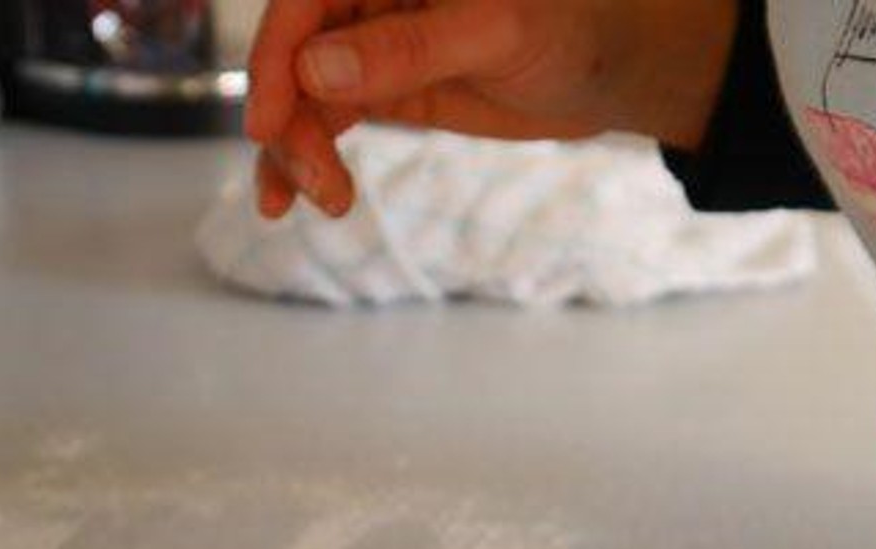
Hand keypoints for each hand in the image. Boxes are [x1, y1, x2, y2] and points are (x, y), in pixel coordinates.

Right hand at [246, 0, 736, 217]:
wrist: (608, 67)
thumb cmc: (570, 25)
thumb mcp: (496, 32)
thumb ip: (409, 47)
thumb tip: (318, 71)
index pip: (305, 0)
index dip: (274, 59)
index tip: (266, 125)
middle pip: (293, 53)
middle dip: (291, 122)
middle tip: (316, 184)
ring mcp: (370, 42)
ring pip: (303, 93)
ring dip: (297, 151)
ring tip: (324, 202)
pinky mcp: (383, 87)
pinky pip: (328, 118)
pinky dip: (312, 157)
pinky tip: (306, 197)